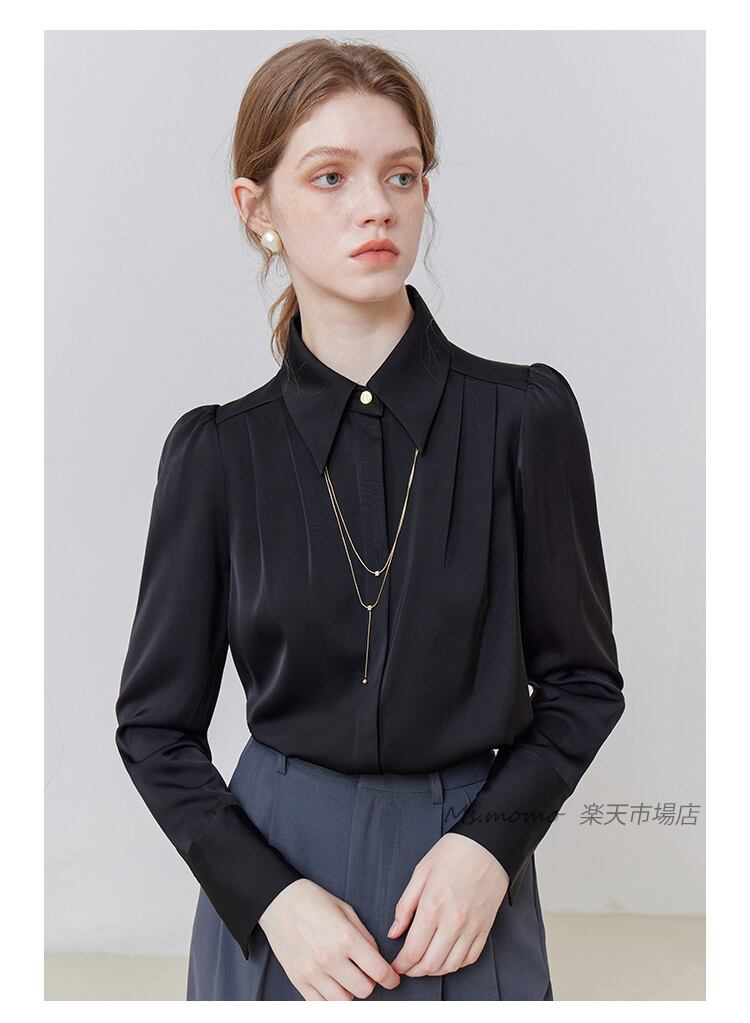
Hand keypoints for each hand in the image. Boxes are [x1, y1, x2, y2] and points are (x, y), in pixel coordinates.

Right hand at [258, 878, 401, 999]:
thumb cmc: (313, 901)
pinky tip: (332, 985)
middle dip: (370, 982)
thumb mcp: (345, 910)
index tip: (392, 979)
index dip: (391, 978)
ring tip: (346, 976)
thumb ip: (364, 936)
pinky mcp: (298, 981)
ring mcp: (312, 972)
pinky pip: (321, 1005)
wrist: (278, 901)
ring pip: (344, 1001)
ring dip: (350, 991)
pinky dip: (331, 999)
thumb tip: (376, 958)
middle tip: (366, 972)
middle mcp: (330, 958)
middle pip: (364, 990)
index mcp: (345, 937)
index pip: (378, 970)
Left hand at [387, 834, 508, 977]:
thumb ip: (405, 906)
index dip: (401, 964)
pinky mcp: (485, 928)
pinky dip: (456, 964)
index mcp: (432, 906)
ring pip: (451, 966)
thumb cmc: (453, 853)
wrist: (487, 844)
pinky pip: (470, 958)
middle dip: (415, 971)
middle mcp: (453, 921)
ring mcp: (472, 927)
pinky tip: (447, 958)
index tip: (395, 965)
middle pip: (431, 964)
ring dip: (434, 971)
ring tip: (424, 964)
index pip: (413, 950)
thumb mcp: (420, 872)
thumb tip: (394, 932)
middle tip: (407, 967)